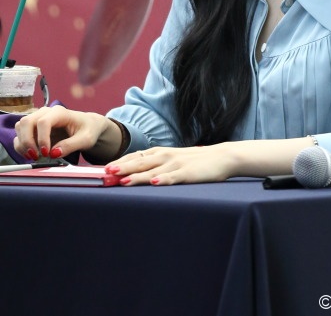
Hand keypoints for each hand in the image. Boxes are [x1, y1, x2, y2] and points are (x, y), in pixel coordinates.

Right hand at [13, 106, 114, 160]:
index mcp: (60, 112)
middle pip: (26, 122)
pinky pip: (19, 134)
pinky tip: (31, 154)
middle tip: (35, 156)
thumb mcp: (86, 139)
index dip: (42, 138)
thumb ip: (71, 145)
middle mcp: (46, 112)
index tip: (46, 153)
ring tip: (34, 156)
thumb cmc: (88, 129)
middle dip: (27, 141)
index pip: (43, 122)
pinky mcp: (33, 127)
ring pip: (20, 127)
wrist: (87, 126)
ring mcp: (38, 118)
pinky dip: (21, 145)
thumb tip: (54, 153)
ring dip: (23, 144)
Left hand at [105, 144, 232, 185]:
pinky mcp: (188, 173)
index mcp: (161, 152)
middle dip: (121, 169)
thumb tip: (136, 172)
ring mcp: (176, 164)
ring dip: (136, 175)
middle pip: (139, 162)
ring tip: (121, 180)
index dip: (119, 163)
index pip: (135, 156)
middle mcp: (165, 156)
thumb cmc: (196, 160)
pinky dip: (163, 179)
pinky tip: (154, 182)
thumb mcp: (173, 158)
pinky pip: (173, 177)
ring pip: (152, 171)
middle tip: (105, 175)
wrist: (222, 156)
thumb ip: (156, 164)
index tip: (103, 170)